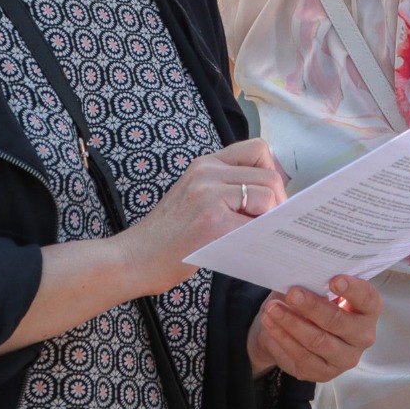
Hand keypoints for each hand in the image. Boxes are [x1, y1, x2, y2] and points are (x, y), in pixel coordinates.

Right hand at [118, 138, 288, 294]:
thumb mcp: (195, 196)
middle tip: (269, 222)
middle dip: (278, 200)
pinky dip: (259, 236)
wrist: (132, 259)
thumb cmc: (167, 236)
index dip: (271, 172)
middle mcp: (207, 171)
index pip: (258, 149)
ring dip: (269, 217)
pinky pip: (255, 223)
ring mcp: (209, 194)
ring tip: (255, 233)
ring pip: (267, 194)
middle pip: (269, 174)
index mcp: (206, 164)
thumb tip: (272, 195)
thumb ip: (226, 188)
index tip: (268, 196)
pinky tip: (248, 246)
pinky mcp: (213, 221)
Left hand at [248, 275, 381, 381]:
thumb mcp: (321, 289)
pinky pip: (302, 356)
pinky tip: (271, 325)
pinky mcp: (326, 373)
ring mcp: (346, 358)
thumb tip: (300, 275)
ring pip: (318, 341)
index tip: (334, 280)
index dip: (353, 289)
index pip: (367, 298)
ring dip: (292, 323)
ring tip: (272, 309)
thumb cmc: (317, 302)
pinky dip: (283, 339)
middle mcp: (363, 336)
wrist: (302, 332)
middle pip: (338, 322)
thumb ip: (318, 283)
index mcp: (369, 310)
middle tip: (292, 294)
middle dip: (312, 306)